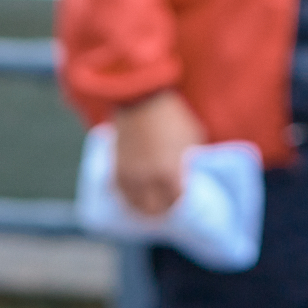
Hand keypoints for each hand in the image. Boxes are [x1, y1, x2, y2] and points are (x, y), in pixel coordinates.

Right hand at [113, 88, 204, 215]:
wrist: (141, 98)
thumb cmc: (172, 116)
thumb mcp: (192, 137)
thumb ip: (189, 159)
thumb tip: (187, 172)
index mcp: (170, 173)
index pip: (175, 200)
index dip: (179, 199)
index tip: (180, 195)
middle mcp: (148, 179)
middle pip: (153, 209)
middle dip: (162, 209)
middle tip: (166, 205)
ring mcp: (130, 174)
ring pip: (133, 204)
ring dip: (142, 206)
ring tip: (148, 204)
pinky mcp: (115, 167)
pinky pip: (119, 191)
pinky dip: (127, 195)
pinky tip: (132, 194)